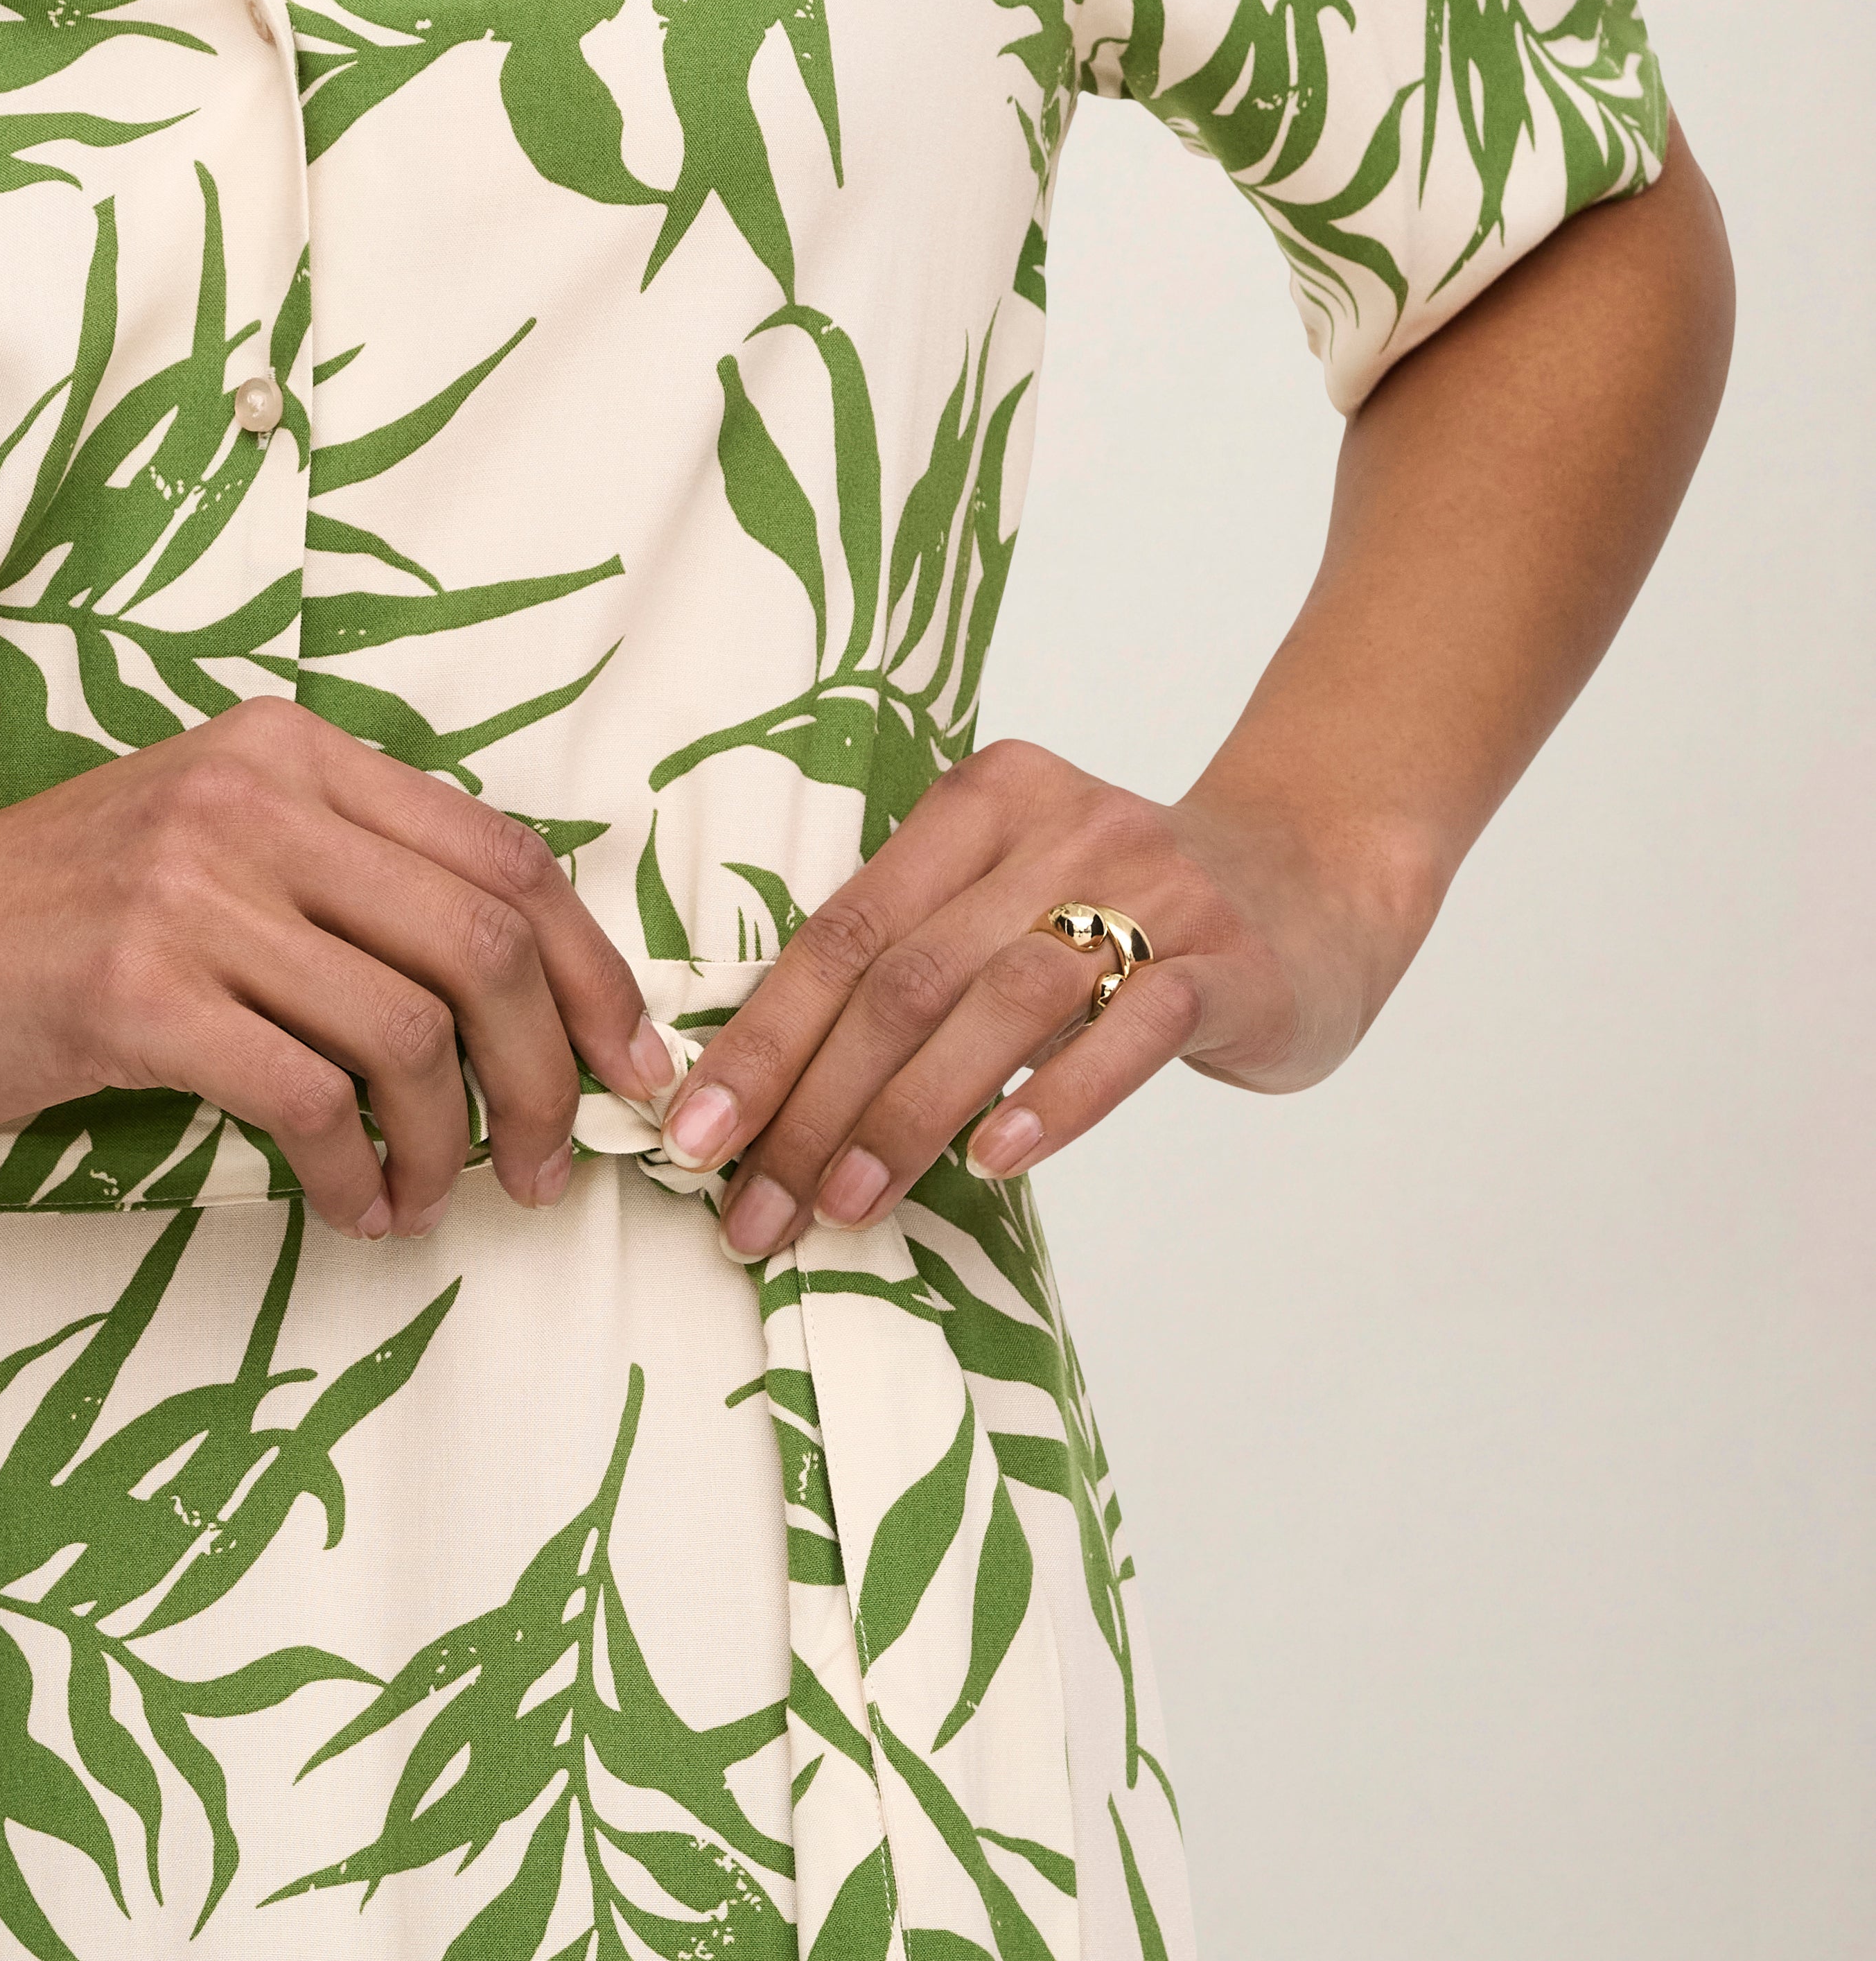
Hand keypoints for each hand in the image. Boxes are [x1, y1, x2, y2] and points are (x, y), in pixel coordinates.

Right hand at [0, 699, 672, 1242]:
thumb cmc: (49, 918)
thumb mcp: (209, 844)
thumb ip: (344, 876)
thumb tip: (518, 980)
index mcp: (288, 750)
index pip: (506, 852)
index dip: (592, 969)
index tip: (628, 1063)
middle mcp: (252, 796)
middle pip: (483, 940)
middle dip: (548, 1073)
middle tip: (551, 1165)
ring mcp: (191, 887)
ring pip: (411, 1028)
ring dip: (452, 1142)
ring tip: (435, 1196)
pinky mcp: (136, 990)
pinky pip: (310, 1098)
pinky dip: (359, 1173)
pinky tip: (352, 1206)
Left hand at [655, 739, 1393, 1259]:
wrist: (1316, 878)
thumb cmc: (1128, 912)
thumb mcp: (1010, 898)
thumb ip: (914, 958)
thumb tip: (768, 1088)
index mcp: (981, 801)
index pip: (843, 929)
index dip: (762, 1035)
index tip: (693, 1133)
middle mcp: (1058, 829)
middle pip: (905, 975)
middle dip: (811, 1101)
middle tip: (752, 1207)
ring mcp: (1150, 890)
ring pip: (998, 1004)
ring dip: (907, 1115)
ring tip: (841, 1205)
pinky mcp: (1226, 959)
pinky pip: (1127, 1027)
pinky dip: (1054, 1096)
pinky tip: (995, 1160)